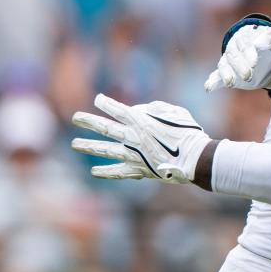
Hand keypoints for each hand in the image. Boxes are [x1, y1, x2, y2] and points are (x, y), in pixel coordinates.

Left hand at [71, 94, 210, 183]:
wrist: (195, 159)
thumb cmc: (189, 132)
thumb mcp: (176, 112)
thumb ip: (157, 108)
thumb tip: (143, 110)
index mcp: (142, 121)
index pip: (118, 110)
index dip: (106, 104)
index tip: (98, 100)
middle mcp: (133, 137)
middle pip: (105, 128)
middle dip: (89, 122)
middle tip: (76, 117)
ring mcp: (133, 155)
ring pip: (106, 150)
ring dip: (89, 146)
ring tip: (75, 144)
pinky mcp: (139, 170)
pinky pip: (118, 171)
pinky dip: (106, 171)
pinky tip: (94, 171)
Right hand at [204, 16, 270, 91]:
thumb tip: (260, 43)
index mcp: (248, 36)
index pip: (245, 43)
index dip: (248, 52)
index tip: (254, 63)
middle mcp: (236, 47)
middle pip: (233, 54)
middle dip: (239, 66)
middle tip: (248, 76)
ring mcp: (231, 60)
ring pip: (224, 64)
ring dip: (226, 74)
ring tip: (230, 83)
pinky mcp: (229, 73)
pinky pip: (217, 76)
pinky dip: (213, 82)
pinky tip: (209, 87)